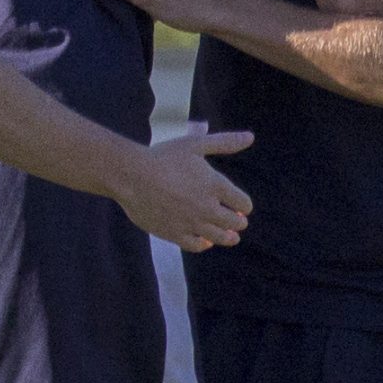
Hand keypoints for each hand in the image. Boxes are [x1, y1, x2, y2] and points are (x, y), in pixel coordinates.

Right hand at [112, 127, 253, 250]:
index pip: (243, 203)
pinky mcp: (175, 234)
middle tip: (237, 222)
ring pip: (220, 238)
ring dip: (228, 238)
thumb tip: (250, 137)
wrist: (131, 176)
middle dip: (238, 222)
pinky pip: (197, 245)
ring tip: (230, 237)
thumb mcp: (195, 144)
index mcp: (215, 185)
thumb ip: (225, 142)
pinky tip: (205, 241)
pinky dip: (204, 244)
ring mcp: (191, 222)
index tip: (241, 206)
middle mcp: (207, 207)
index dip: (244, 205)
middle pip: (234, 223)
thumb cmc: (162, 157)